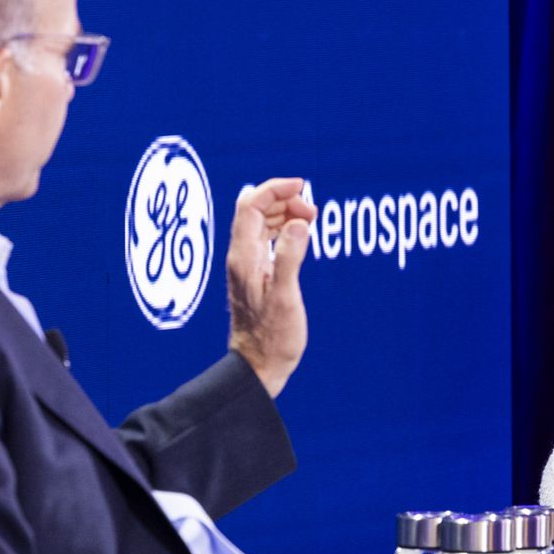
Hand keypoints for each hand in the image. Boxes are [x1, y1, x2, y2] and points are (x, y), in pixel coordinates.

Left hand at [226, 178, 316, 397]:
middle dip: (283, 199)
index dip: (274, 189)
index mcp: (244, 258)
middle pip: (254, 209)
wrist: (258, 367)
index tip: (302, 187)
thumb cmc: (272, 338)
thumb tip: (298, 224)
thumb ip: (289, 257)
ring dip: (284, 213)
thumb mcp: (285, 297)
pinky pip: (266, 239)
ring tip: (310, 221)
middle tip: (312, 212)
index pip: (251, 206)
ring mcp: (246, 265)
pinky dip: (283, 229)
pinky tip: (300, 236)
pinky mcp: (255, 274)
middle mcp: (241, 257)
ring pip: (260, 223)